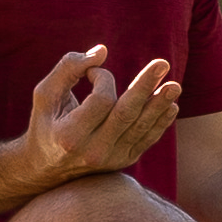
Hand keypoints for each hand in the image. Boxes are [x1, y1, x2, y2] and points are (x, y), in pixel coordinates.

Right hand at [22, 49, 184, 188]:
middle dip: (145, 86)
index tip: (94, 71)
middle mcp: (92, 151)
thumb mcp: (46, 95)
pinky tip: (171, 105)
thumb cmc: (45, 124)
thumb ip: (69, 69)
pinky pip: (146, 139)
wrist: (46, 170)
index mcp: (70, 135)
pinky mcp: (124, 161)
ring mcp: (111, 159)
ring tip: (175, 85)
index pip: (100, 100)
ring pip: (140, 127)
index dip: (103, 78)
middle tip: (163, 63)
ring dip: (159, 104)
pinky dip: (160, 122)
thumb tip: (102, 52)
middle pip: (126, 114)